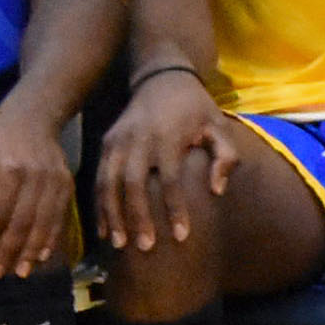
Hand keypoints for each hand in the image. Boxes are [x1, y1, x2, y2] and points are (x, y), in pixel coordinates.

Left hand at [0, 112, 76, 277]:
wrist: (35, 118)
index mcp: (11, 169)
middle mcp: (36, 177)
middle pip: (23, 221)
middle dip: (9, 250)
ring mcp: (55, 181)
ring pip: (44, 222)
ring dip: (32, 250)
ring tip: (21, 272)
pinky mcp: (68, 185)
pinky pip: (61, 216)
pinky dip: (53, 238)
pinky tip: (43, 256)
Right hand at [97, 70, 239, 251]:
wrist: (162, 77)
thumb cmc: (196, 108)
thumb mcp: (218, 126)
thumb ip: (225, 157)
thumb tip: (216, 190)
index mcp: (168, 136)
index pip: (170, 179)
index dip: (175, 208)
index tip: (182, 235)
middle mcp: (138, 139)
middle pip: (133, 183)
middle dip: (138, 217)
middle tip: (146, 247)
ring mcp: (118, 141)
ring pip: (109, 182)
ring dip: (113, 214)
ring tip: (119, 243)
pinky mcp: (106, 143)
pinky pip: (99, 177)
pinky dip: (99, 204)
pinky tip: (105, 227)